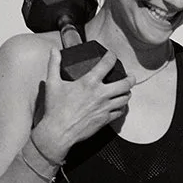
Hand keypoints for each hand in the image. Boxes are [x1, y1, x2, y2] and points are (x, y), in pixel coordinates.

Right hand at [33, 46, 133, 161]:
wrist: (59, 132)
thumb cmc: (56, 109)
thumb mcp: (52, 83)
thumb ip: (54, 64)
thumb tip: (53, 50)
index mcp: (89, 83)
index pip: (107, 64)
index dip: (112, 56)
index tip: (112, 55)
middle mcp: (101, 94)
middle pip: (125, 83)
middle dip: (130, 78)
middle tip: (130, 76)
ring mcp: (105, 108)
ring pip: (125, 98)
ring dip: (128, 92)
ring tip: (127, 90)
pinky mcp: (105, 119)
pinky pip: (120, 112)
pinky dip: (122, 107)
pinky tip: (120, 105)